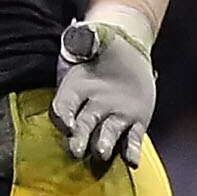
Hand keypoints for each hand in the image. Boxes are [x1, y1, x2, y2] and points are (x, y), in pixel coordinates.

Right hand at [54, 14, 155, 171]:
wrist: (126, 52)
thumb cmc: (102, 45)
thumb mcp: (92, 37)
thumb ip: (85, 39)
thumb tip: (79, 34)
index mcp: (75, 88)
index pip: (63, 106)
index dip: (62, 116)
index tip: (65, 124)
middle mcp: (91, 106)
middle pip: (82, 125)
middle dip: (78, 138)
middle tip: (75, 152)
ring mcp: (113, 116)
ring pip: (105, 133)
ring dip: (103, 145)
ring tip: (101, 154)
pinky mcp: (134, 122)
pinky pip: (131, 138)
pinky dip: (130, 150)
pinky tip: (132, 161)